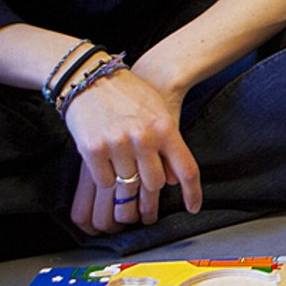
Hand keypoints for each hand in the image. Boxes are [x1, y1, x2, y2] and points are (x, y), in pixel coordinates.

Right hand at [64, 66, 201, 233]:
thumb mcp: (158, 112)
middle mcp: (143, 137)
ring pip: (129, 186)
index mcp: (164, 127)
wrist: (92, 76)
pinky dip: (107, 178)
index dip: (192, 193)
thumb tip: (175, 180)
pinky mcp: (93, 149)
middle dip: (150, 190)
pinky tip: (106, 162)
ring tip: (122, 170)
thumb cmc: (131, 94)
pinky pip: (105, 181)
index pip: (185, 169)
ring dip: (126, 184)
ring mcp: (117, 143)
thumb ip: (169, 144)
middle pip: (155, 185)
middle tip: (144, 190)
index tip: (193, 208)